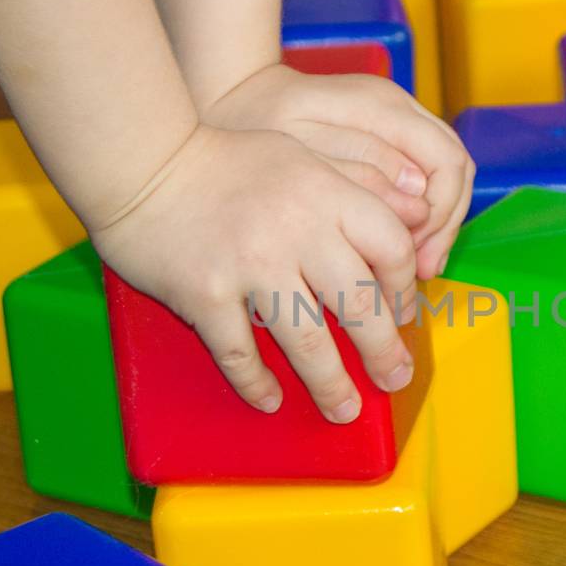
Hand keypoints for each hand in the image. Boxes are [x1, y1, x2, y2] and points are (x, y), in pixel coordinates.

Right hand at [90, 124, 419, 422]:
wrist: (144, 161)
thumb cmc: (228, 163)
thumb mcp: (303, 156)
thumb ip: (358, 186)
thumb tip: (421, 216)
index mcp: (326, 192)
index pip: (392, 246)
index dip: (405, 287)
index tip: (401, 315)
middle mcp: (297, 229)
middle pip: (359, 304)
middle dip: (383, 352)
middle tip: (394, 379)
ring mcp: (249, 264)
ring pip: (307, 342)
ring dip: (330, 385)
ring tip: (343, 409)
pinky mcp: (204, 293)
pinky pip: (240, 353)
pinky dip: (256, 383)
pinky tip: (269, 399)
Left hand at [204, 64, 474, 278]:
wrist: (227, 94)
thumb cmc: (251, 124)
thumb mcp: (296, 153)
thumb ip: (360, 174)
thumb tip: (418, 205)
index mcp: (380, 106)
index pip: (447, 163)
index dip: (441, 218)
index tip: (416, 263)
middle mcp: (397, 107)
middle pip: (456, 170)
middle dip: (444, 228)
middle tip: (419, 275)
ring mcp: (394, 119)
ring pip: (445, 175)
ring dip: (435, 226)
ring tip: (410, 271)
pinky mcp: (384, 135)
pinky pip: (423, 175)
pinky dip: (417, 216)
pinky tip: (395, 249)